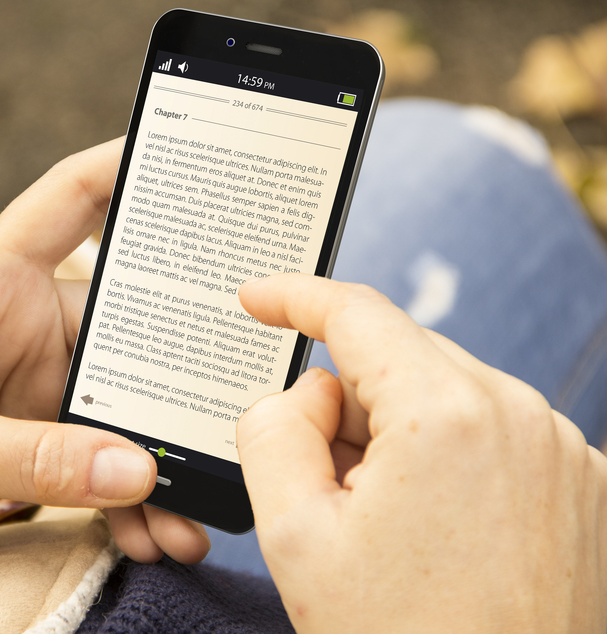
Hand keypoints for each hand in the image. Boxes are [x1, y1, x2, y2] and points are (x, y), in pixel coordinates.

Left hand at [0, 138, 208, 562]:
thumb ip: (32, 458)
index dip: (129, 167)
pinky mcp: (35, 435)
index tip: (197, 160)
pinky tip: (151, 530)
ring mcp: (34, 383)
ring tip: (191, 514)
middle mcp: (23, 323)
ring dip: (157, 458)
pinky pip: (100, 456)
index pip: (68, 200)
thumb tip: (134, 469)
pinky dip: (127, 495)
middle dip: (177, 380)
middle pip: (126, 325)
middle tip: (227, 418)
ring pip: (123, 405)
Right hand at [236, 275, 606, 632]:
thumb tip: (309, 393)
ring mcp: (562, 451)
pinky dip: (446, 458)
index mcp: (448, 414)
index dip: (295, 298)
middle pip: (400, 360)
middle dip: (346, 401)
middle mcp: (521, 415)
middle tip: (320, 484)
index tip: (258, 299)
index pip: (357, 314)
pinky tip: (432, 532)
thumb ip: (273, 429)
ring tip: (383, 527)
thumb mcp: (295, 536)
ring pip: (445, 396)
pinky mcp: (583, 485)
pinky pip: (491, 434)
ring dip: (396, 435)